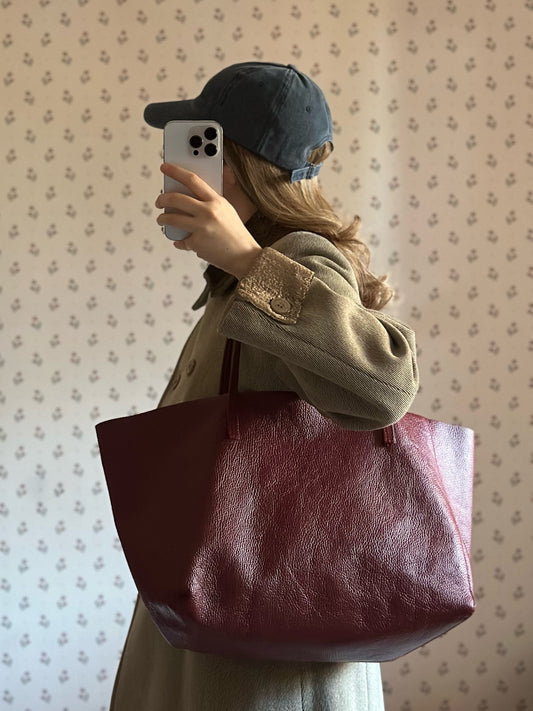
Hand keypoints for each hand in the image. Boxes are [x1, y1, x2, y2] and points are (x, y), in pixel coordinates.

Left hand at [155, 163, 261, 278]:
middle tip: (159, 201)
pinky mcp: (196, 243)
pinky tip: (180, 242)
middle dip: (163, 199)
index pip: (192, 179)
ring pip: (172, 218)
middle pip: (177, 198)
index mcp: (216, 201)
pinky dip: (179, 242)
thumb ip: (210, 202)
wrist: (244, 256)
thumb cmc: (236, 234)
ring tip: (162, 219)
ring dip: (163, 218)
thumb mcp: (227, 211)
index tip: (165, 168)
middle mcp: (208, 212)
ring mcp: (201, 228)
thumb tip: (187, 198)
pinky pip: (181, 241)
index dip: (176, 171)